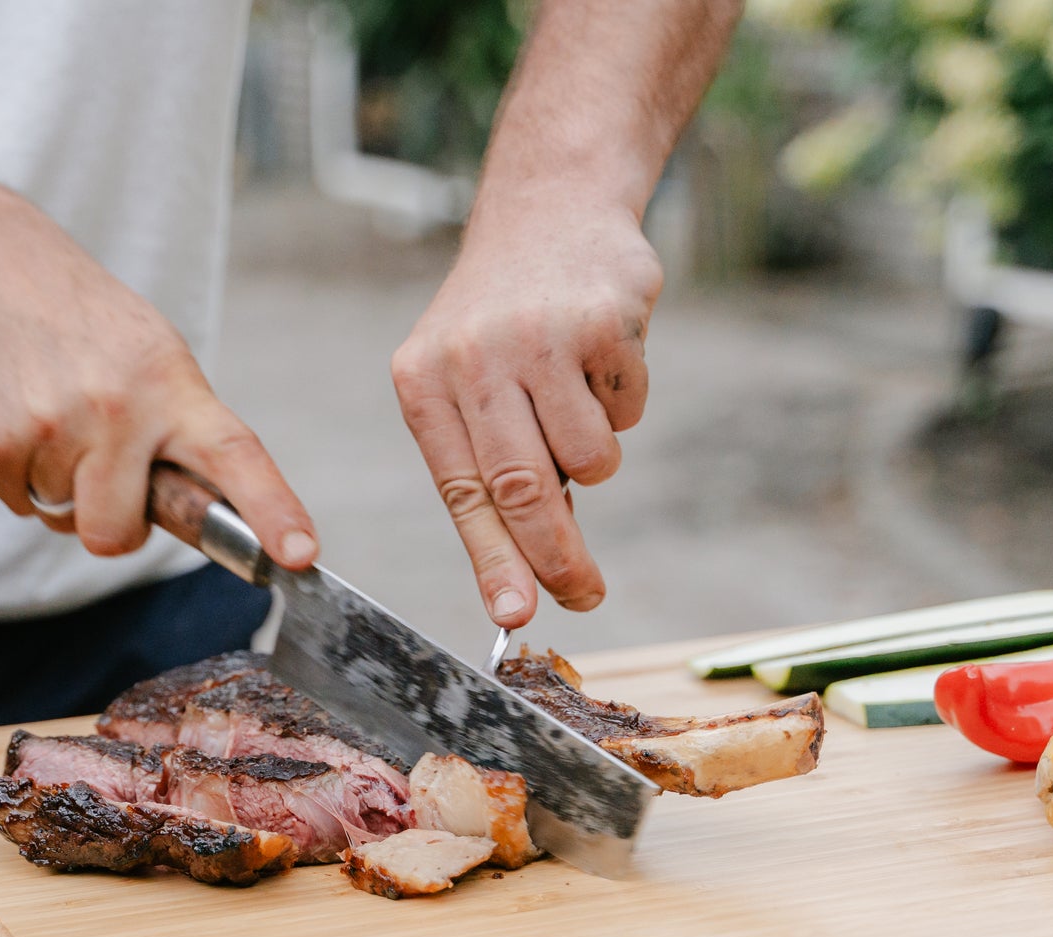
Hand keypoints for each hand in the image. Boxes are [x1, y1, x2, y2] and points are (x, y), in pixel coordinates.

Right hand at [0, 188, 317, 566]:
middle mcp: (120, 407)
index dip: (272, 511)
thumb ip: (182, 434)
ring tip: (52, 415)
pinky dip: (15, 472)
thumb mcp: (156, 359)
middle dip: (108, 523)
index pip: (236, 456)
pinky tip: (18, 414)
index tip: (298, 556)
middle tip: (99, 472)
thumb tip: (208, 517)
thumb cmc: (88, 327)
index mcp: (173, 388)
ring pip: (62, 516)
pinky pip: (17, 500)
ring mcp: (56, 422)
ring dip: (58, 484)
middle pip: (116, 535)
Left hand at [391, 196, 661, 627]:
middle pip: (523, 490)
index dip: (492, 562)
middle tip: (585, 596)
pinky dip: (624, 403)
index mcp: (424, 384)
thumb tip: (536, 568)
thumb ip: (492, 463)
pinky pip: (628, 411)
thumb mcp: (468, 382)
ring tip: (578, 402)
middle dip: (557, 557)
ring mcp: (539, 337)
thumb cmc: (503, 319)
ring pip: (589, 460)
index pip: (461, 493)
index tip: (514, 615)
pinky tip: (600, 355)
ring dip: (596, 460)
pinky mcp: (602, 320)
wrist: (551, 205)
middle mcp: (473, 359)